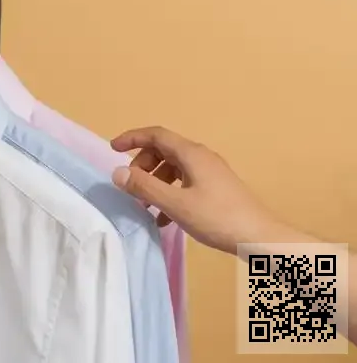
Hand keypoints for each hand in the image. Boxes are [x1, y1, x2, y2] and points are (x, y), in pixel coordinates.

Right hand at [109, 126, 287, 254]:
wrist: (260, 238)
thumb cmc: (217, 218)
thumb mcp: (175, 204)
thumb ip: (145, 187)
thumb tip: (118, 172)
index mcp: (191, 154)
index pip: (156, 135)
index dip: (132, 138)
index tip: (112, 149)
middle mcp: (201, 157)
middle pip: (164, 150)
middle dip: (142, 165)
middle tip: (131, 186)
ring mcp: (210, 173)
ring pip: (174, 168)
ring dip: (155, 182)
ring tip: (145, 205)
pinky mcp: (216, 189)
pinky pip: (184, 183)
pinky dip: (169, 193)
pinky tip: (164, 218)